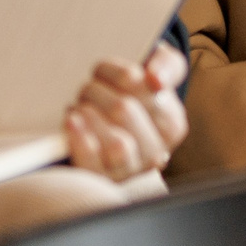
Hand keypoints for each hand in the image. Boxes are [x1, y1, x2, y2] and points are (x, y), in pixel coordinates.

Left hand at [62, 44, 189, 182]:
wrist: (103, 127)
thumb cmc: (132, 95)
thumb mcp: (157, 73)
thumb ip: (167, 66)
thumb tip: (157, 80)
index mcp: (173, 126)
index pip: (148, 91)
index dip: (122, 74)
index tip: (114, 69)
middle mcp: (155, 152)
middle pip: (123, 110)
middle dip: (99, 91)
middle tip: (89, 86)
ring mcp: (128, 170)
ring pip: (114, 141)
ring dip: (88, 112)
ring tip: (80, 104)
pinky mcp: (100, 179)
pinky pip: (92, 162)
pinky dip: (79, 137)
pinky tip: (72, 119)